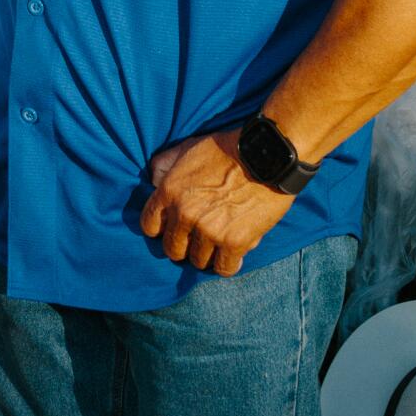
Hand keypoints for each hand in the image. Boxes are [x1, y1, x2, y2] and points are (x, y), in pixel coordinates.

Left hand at [140, 128, 294, 276]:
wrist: (265, 155)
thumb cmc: (227, 148)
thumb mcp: (187, 147)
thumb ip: (165, 164)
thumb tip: (152, 180)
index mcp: (169, 191)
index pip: (150, 226)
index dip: (162, 229)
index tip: (174, 228)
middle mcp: (184, 214)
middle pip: (172, 249)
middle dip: (183, 246)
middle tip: (197, 240)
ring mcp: (209, 230)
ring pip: (197, 261)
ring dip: (207, 254)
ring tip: (217, 245)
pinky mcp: (234, 242)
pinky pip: (223, 268)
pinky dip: (227, 265)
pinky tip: (233, 256)